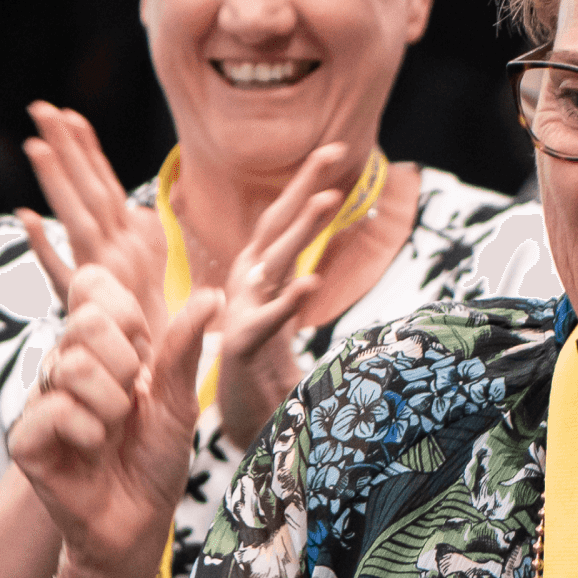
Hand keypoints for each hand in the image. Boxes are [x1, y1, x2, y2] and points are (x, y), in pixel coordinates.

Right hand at [12, 262, 219, 577]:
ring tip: (112, 434)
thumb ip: (183, 349)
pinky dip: (89, 433)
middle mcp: (62, 367)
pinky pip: (56, 410)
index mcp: (97, 349)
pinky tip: (92, 453)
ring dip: (111, 407)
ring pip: (72, 366)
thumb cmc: (155, 462)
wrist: (139, 524)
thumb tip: (211, 295)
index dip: (124, 313)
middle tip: (130, 404)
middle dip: (126, 365)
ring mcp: (40, 402)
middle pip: (84, 321)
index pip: (92, 286)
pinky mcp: (26, 440)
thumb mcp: (178, 402)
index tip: (143, 358)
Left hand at [17, 101, 165, 312]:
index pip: (106, 184)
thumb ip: (99, 240)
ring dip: (59, 178)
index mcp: (135, 237)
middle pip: (93, 189)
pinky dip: (43, 245)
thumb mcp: (129, 272)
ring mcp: (110, 271)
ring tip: (36, 141)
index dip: (87, 150)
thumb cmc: (143, 323)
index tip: (68, 115)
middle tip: (41, 108)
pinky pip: (63, 270)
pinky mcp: (94, 301)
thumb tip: (43, 213)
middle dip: (70, 147)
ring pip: (81, 216)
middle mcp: (124, 248)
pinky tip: (23, 217)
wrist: (160, 374)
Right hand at [214, 142, 351, 443]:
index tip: (335, 150)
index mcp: (258, 279)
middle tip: (333, 151)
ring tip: (329, 199)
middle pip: (275, 229)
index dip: (303, 185)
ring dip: (300, 230)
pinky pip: (268, 322)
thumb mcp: (280, 323)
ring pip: (271, 265)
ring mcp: (243, 316)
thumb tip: (311, 265)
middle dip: (302, 187)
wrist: (243, 427)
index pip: (282, 222)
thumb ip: (290, 292)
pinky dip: (290, 302)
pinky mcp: (243, 350)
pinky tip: (313, 283)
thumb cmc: (266, 375)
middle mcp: (247, 289)